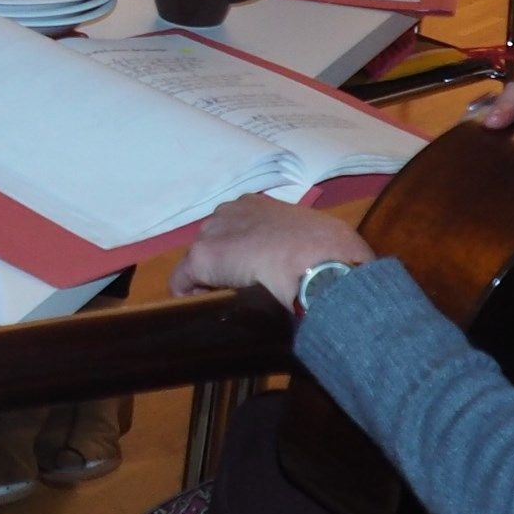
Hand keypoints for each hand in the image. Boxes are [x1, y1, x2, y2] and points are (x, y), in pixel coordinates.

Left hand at [169, 194, 373, 311]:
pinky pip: (181, 282)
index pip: (238, 228)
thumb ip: (303, 243)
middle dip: (226, 264)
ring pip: (200, 262)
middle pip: (215, 242)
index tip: (257, 271)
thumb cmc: (331, 248)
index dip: (244, 252)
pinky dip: (191, 297)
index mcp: (258, 204)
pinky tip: (209, 308)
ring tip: (235, 300)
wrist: (321, 263)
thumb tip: (314, 260)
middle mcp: (230, 211)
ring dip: (212, 280)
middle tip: (247, 288)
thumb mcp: (320, 235)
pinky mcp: (203, 257)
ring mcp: (214, 232)